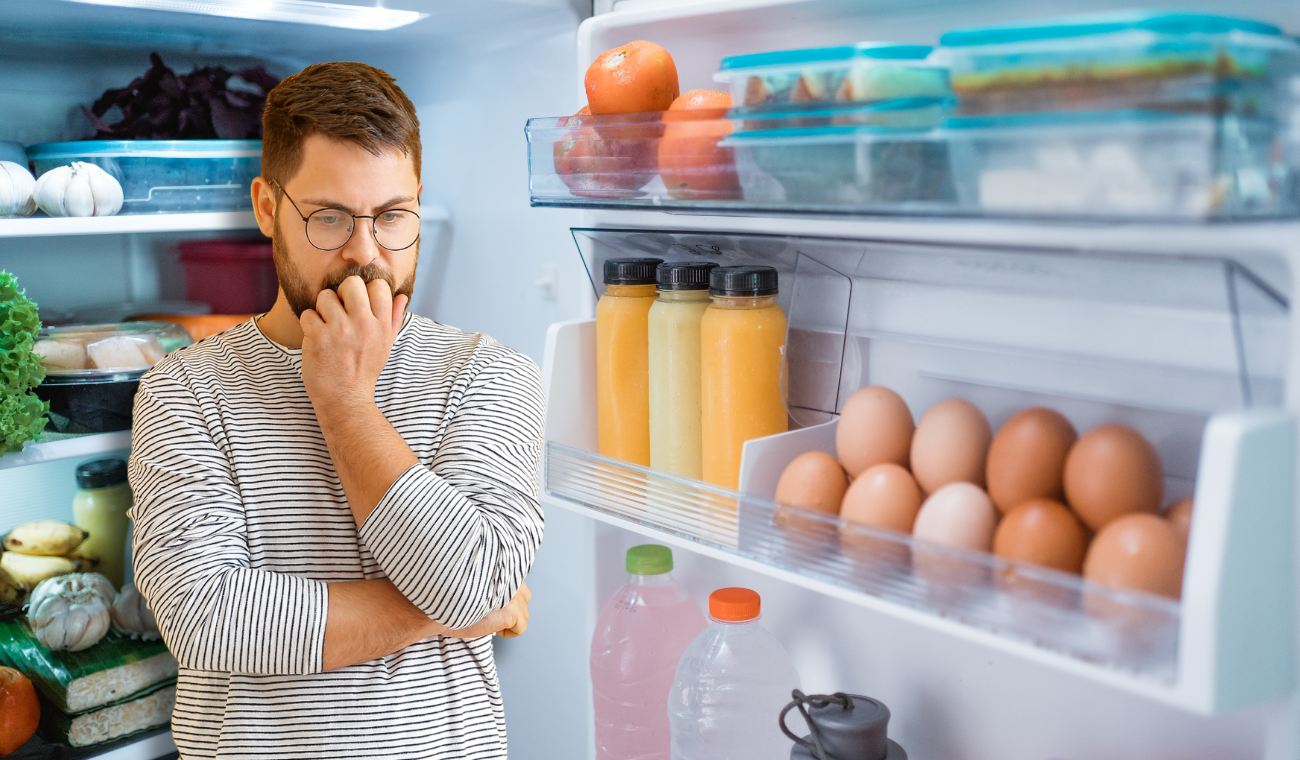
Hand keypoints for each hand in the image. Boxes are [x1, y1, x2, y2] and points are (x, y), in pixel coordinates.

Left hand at [300, 276, 407, 407]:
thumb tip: (402, 296)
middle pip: (351, 283)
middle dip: (341, 293)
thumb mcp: (385, 345)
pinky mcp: (318, 337)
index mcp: (381, 325)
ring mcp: (340, 330)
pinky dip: (308, 325)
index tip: (358, 305)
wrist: (345, 400)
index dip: (365, 290)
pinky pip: (308, 314)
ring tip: (326, 326)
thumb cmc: (364, 371)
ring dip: (322, 309)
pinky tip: (316, 338)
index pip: (379, 285)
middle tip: (338, 310)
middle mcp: (364, 324)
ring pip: (325, 296)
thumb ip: (393, 319)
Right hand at [445, 582, 531, 638]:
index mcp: (503, 569)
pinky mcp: (510, 612)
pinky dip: (508, 632)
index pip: (520, 585)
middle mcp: (510, 580)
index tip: (496, 604)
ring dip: (509, 620)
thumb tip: (508, 595)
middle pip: (525, 599)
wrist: (439, 608)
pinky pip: (521, 627)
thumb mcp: (479, 583)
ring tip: (489, 619)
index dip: (508, 598)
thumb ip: (495, 583)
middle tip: (491, 613)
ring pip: (524, 614)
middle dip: (511, 609)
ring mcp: (512, 596)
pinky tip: (493, 628)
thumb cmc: (453, 598)